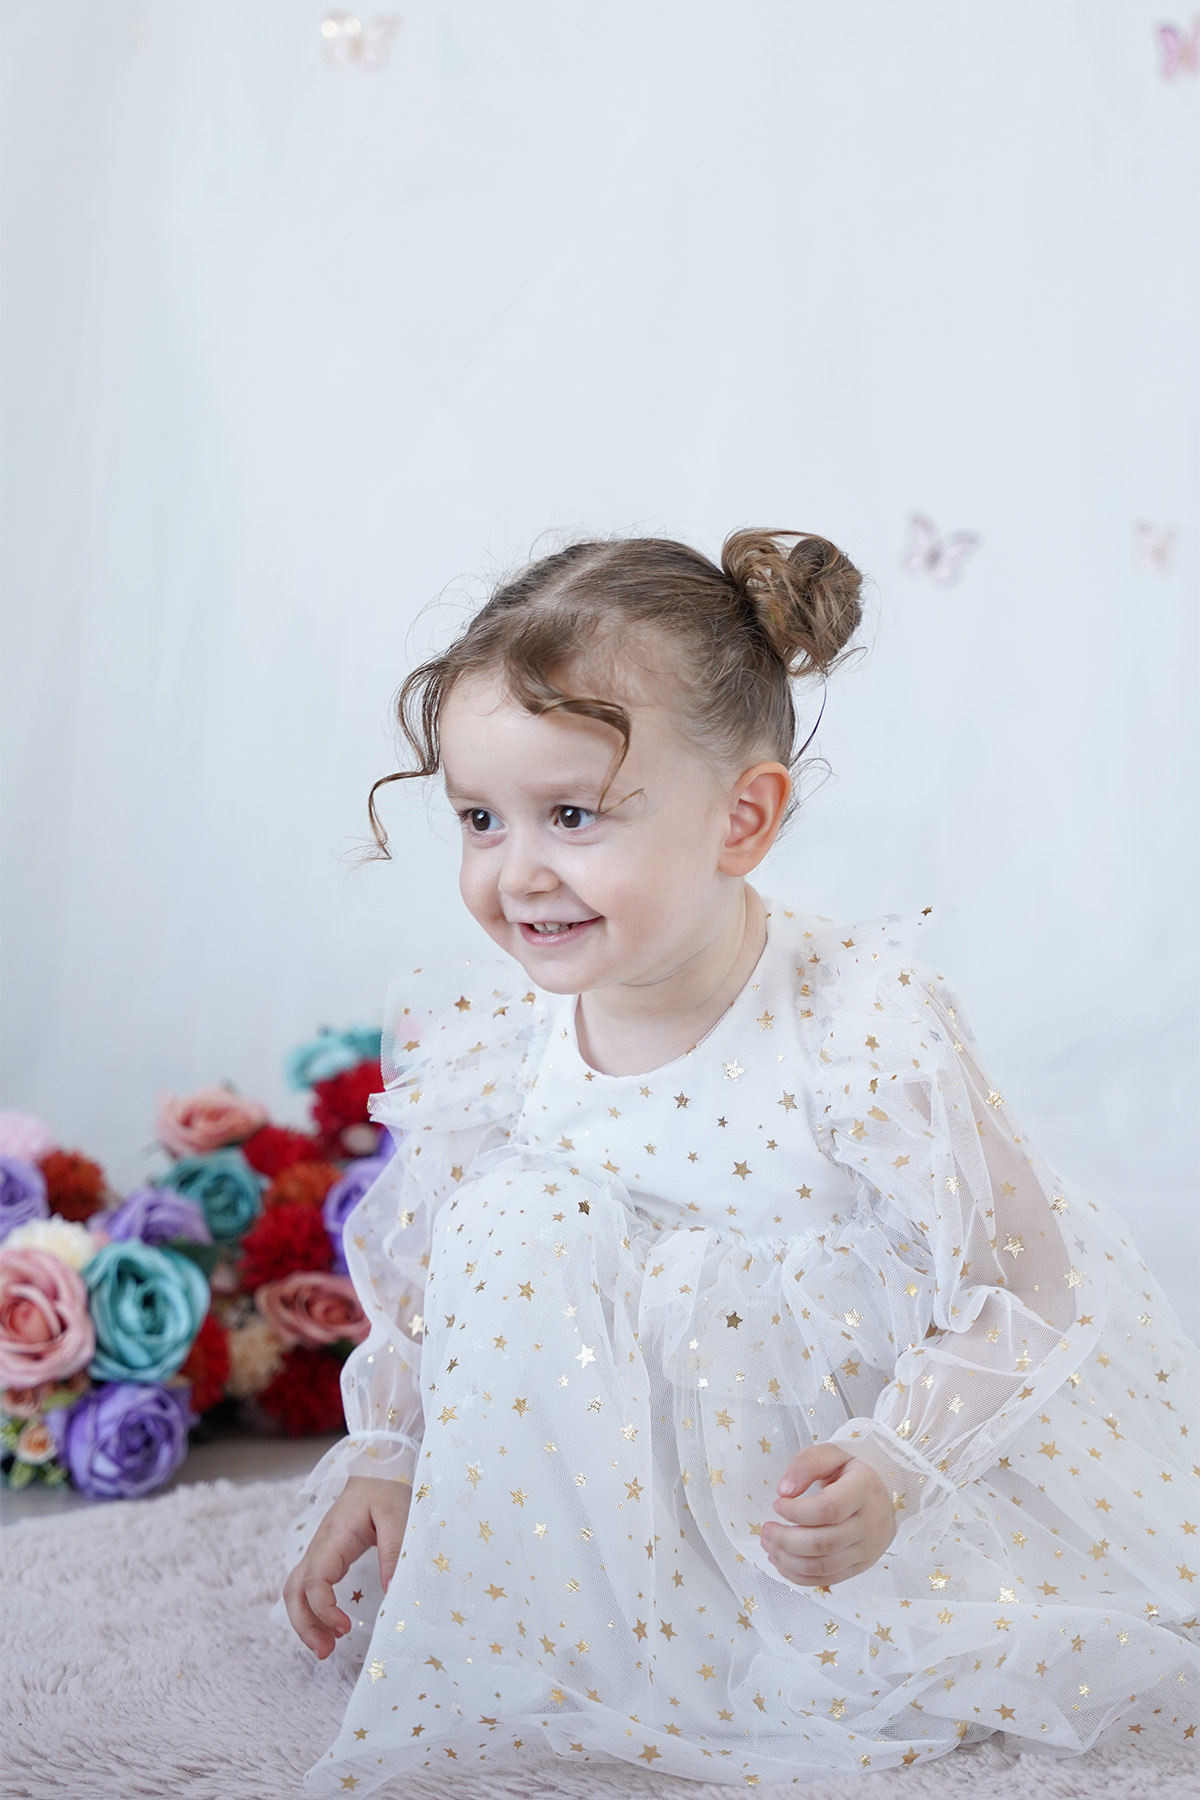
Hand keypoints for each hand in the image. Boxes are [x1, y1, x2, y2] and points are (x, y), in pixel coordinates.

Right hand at [283, 1475, 411, 1657]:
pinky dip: (312, 1611)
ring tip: (326, 1649)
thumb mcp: (398, 1516)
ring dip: (304, 1622)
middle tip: (326, 1652)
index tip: (345, 1627)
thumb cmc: (387, 1489)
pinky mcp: (326, 1557)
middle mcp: (319, 1547)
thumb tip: (390, 1592)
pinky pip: (308, 1588)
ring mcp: (319, 1552)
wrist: (378, 1468)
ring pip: (295, 1592)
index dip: (323, 1609)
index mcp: (334, 1537)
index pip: (314, 1580)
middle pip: (293, 1591)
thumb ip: (393, 1551)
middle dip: (304, 1625)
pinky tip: (329, 1627)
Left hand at [761, 1442, 894, 1586]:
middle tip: (766, 1529)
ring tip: (769, 1544)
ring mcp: (866, 1550)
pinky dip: (799, 1575)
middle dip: (785, 1540)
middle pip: (823, 1543)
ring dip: (787, 1560)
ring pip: (822, 1567)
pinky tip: (782, 1561)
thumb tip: (784, 1491)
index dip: (797, 1511)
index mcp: (863, 1491)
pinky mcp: (860, 1566)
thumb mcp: (832, 1454)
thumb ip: (806, 1464)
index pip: (829, 1509)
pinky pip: (827, 1579)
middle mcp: (869, 1524)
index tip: (778, 1503)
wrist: (885, 1491)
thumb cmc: (853, 1471)